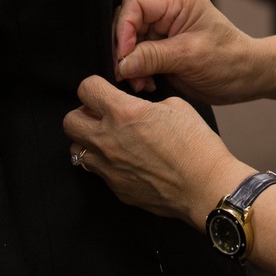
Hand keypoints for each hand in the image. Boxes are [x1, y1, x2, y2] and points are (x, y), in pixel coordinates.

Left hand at [64, 76, 250, 226]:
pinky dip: (106, 164)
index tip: (104, 91)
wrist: (205, 187)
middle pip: (69, 121)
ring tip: (110, 140)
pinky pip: (98, 172)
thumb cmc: (196, 146)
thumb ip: (145, 104)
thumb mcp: (175, 106)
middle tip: (101, 115)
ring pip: (77, 149)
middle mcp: (108, 140)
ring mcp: (108, 168)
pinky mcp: (116, 188)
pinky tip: (127, 162)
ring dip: (89, 141)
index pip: (86, 89)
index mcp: (123, 112)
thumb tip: (137, 109)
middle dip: (83, 114)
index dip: (95, 86)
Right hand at [114, 0, 262, 102]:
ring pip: (130, 43)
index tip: (123, 55)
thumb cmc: (231, 60)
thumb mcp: (191, 57)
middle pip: (129, 23)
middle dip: (125, 50)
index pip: (136, 3)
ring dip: (130, 65)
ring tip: (140, 83)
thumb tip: (121, 63)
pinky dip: (137, 72)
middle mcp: (169, 12)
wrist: (249, 78)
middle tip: (126, 74)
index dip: (124, 28)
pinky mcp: (163, 50)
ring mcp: (164, 32)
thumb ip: (153, 57)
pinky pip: (138, 58)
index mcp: (178, 1)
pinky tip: (147, 84)